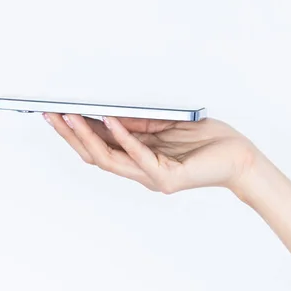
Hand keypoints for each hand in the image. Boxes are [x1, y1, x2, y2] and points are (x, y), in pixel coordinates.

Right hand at [44, 113, 257, 195]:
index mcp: (139, 161)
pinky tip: (108, 120)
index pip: (100, 149)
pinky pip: (138, 156)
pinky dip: (122, 137)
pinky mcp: (168, 178)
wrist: (239, 158)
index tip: (56, 115)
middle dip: (71, 135)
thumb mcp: (164, 125)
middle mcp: (141, 173)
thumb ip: (135, 124)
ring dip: (87, 136)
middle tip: (50, 115)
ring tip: (69, 116)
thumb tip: (104, 112)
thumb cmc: (207, 140)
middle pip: (96, 156)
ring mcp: (153, 178)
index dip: (76, 133)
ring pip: (110, 160)